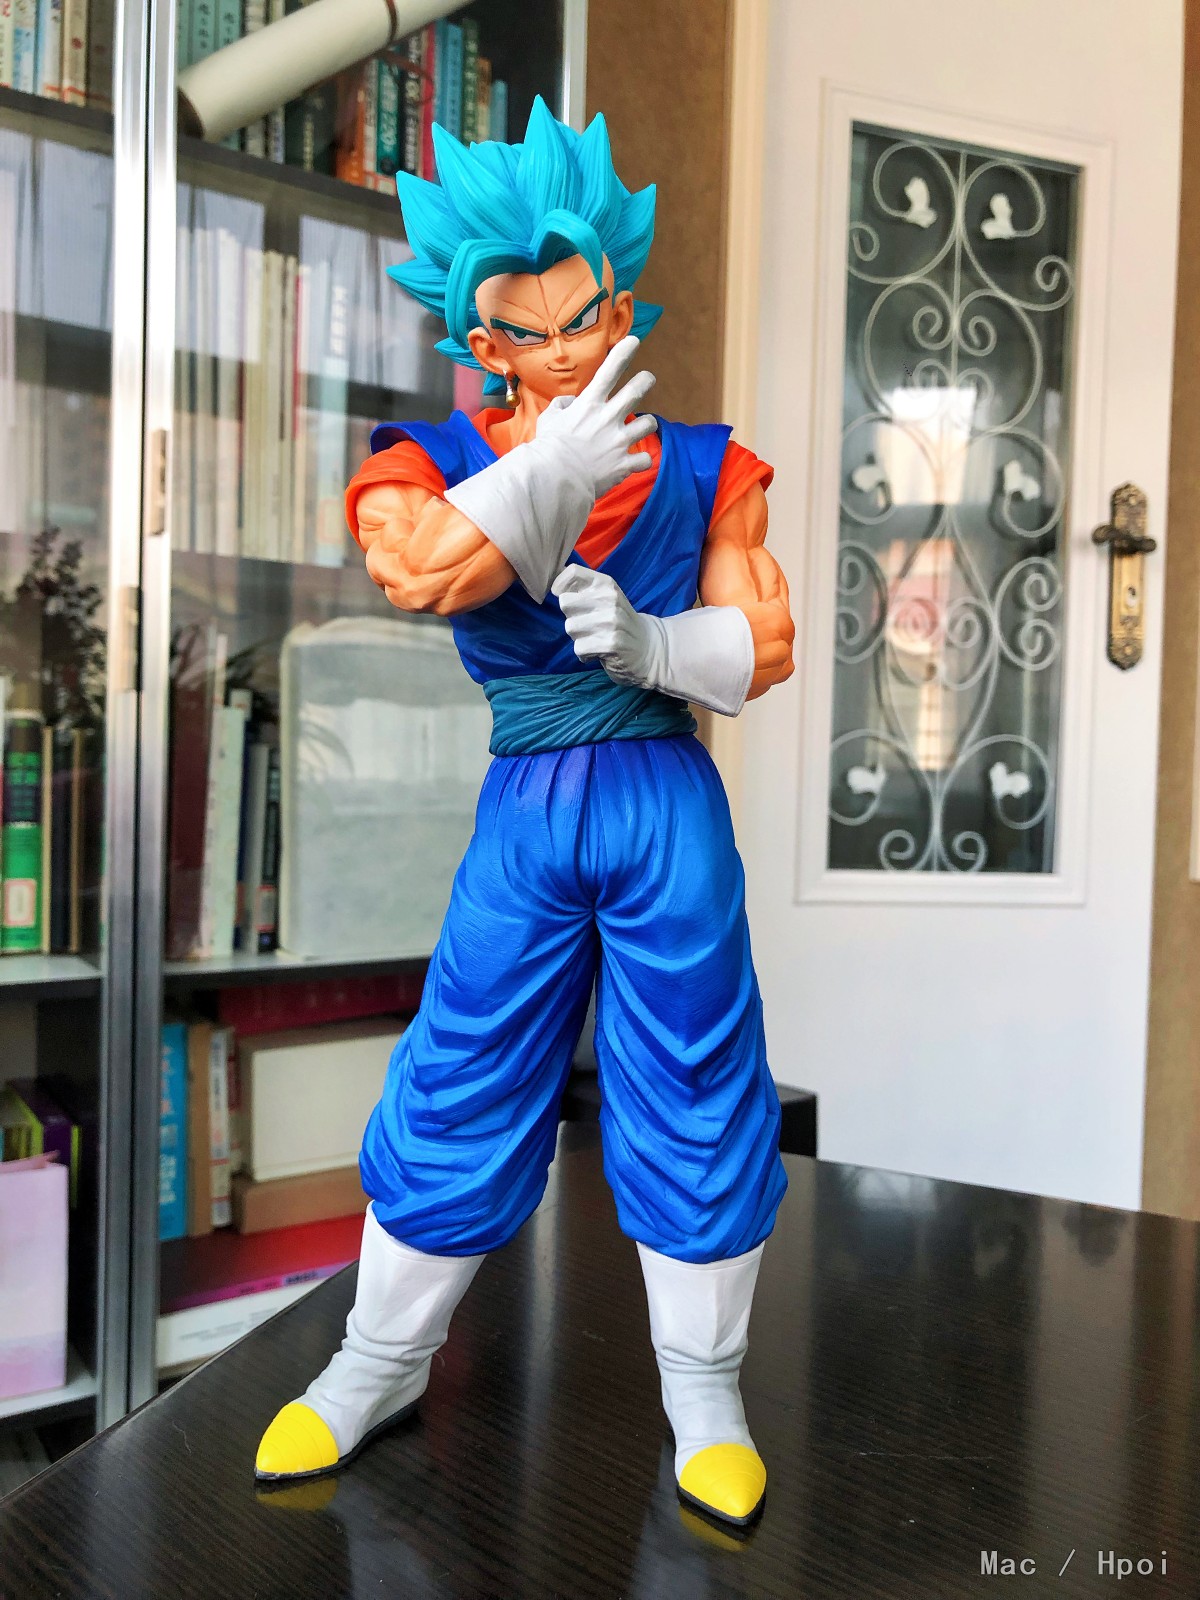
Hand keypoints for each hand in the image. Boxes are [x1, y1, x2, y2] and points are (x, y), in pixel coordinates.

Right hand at [534, 335, 657, 499]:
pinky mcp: (624, 464)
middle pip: (636, 391)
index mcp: (589, 404)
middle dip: (645, 380)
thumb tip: (570, 403)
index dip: (623, 353)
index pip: (609, 371)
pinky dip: (641, 460)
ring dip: (646, 423)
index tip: (634, 341)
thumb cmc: (547, 448)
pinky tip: (636, 462)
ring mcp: (619, 441)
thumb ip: (561, 406)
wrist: (554, 478)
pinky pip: (644, 459)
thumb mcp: (547, 419)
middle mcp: (608, 418)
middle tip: (648, 378)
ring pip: (648, 423)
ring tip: (642, 426)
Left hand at [552, 566, 666, 688]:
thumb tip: (554, 586)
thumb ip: (582, 589)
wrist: (648, 648)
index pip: (572, 572)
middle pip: (565, 603)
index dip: (560, 585)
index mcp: (606, 584)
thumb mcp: (605, 598)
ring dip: (578, 637)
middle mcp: (610, 598)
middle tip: (588, 625)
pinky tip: (598, 652)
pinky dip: (585, 654)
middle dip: (572, 617)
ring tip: (595, 638)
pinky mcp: (611, 643)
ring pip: (570, 627)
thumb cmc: (619, 622)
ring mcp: (612, 621)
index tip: (562, 596)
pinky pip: (579, 648)